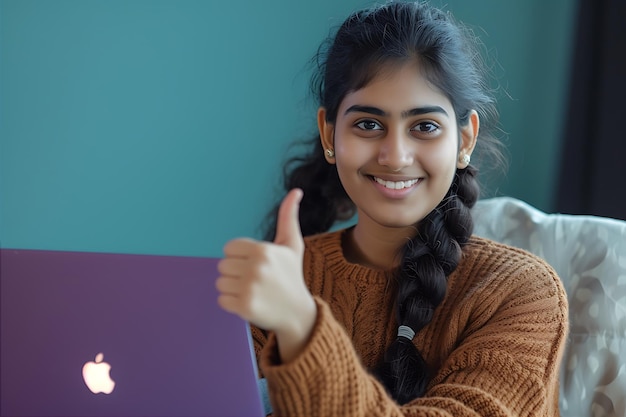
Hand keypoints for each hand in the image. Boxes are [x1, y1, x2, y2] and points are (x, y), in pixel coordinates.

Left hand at [216, 189, 316, 361]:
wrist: (298, 312)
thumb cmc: (291, 275)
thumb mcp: (292, 245)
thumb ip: (288, 217)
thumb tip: (295, 191)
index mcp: (263, 250)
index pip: (229, 248)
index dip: (240, 257)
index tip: (255, 264)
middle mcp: (256, 268)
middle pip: (222, 265)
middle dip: (236, 273)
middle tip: (256, 280)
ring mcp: (249, 288)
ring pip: (220, 283)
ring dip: (233, 288)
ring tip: (253, 291)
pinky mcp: (244, 307)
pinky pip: (222, 300)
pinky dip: (232, 303)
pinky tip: (250, 302)